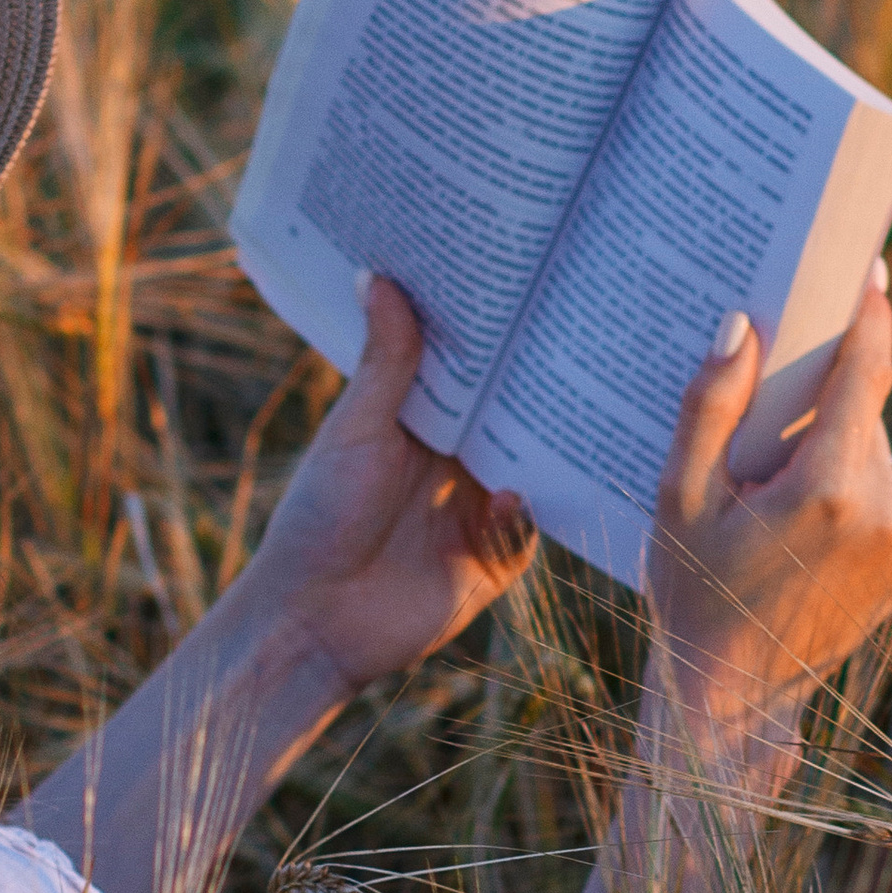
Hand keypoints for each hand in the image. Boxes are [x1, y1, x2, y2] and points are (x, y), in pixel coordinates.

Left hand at [243, 276, 537, 702]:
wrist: (313, 618)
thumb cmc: (319, 515)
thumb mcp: (357, 431)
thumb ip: (386, 363)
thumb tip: (379, 274)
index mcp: (422, 423)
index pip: (473, 371)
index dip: (498, 335)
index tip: (529, 281)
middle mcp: (456, 461)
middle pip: (513, 415)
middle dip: (542, 383)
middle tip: (578, 332)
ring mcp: (479, 509)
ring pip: (533, 467)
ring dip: (549, 446)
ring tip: (574, 407)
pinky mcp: (495, 559)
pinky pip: (530, 529)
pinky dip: (524, 512)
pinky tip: (506, 496)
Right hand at [646, 272, 891, 761]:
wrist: (734, 696)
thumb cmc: (692, 592)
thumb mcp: (678, 498)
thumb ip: (709, 408)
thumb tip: (740, 326)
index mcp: (828, 487)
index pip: (866, 371)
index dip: (868, 314)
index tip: (871, 268)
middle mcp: (886, 509)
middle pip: (865, 413)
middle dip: (822, 402)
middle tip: (765, 425)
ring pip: (875, 455)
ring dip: (834, 453)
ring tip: (773, 495)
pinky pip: (886, 496)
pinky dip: (850, 492)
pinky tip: (802, 528)